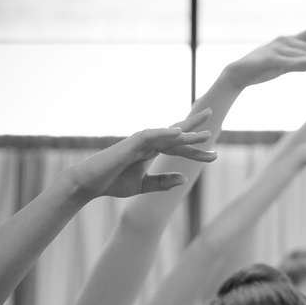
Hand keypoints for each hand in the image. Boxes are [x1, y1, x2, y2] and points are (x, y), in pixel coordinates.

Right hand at [67, 111, 216, 198]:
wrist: (90, 183)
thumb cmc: (113, 182)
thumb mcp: (144, 185)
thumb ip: (163, 182)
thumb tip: (184, 179)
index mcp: (152, 151)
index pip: (178, 147)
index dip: (196, 149)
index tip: (214, 154)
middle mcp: (148, 143)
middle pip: (176, 134)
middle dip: (195, 128)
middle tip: (213, 118)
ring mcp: (140, 141)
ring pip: (168, 135)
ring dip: (187, 134)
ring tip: (206, 134)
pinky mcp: (131, 143)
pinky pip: (151, 136)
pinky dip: (165, 133)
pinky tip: (179, 133)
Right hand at [223, 21, 305, 88]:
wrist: (238, 74)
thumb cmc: (260, 69)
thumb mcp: (283, 67)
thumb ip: (299, 64)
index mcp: (285, 43)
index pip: (305, 35)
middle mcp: (283, 43)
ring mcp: (277, 50)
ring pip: (303, 56)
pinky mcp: (270, 60)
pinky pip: (289, 63)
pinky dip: (302, 64)